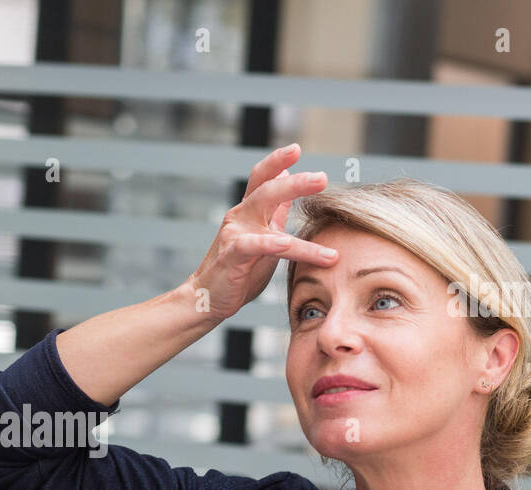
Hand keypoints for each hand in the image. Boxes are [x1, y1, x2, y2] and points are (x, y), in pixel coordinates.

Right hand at [184, 142, 338, 321]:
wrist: (208, 299)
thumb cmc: (240, 271)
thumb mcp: (264, 238)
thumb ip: (276, 212)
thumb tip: (288, 181)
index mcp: (249, 211)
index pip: (262, 178)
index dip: (277, 161)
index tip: (296, 148)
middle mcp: (240, 216)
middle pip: (267, 187)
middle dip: (295, 179)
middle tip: (321, 177)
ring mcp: (234, 233)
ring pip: (264, 206)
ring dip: (293, 197)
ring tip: (318, 204)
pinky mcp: (232, 255)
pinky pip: (254, 245)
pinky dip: (271, 242)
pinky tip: (287, 242)